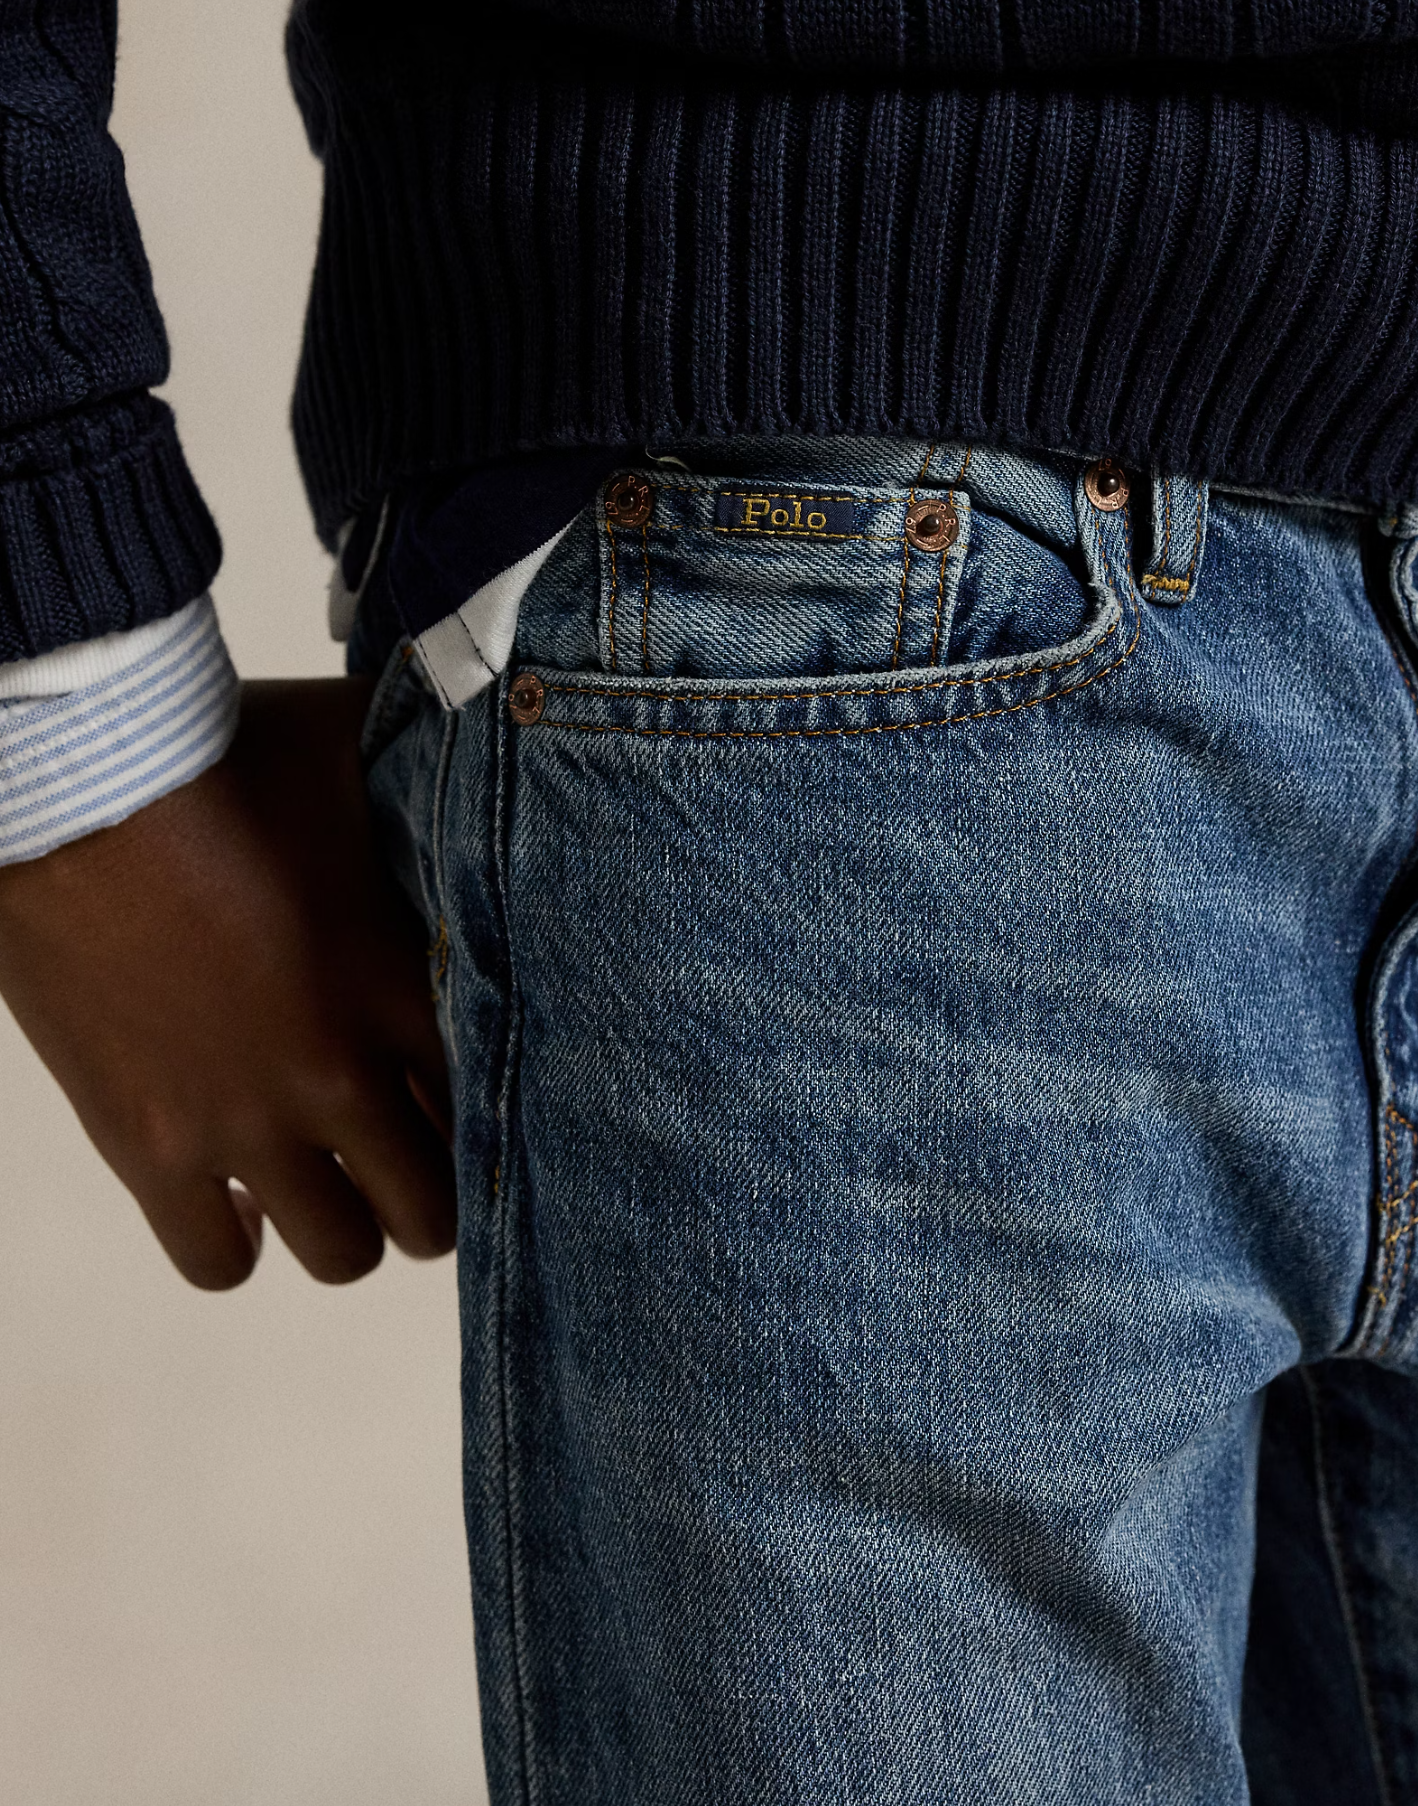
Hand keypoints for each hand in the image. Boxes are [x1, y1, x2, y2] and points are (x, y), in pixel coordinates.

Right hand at [0, 678, 455, 1289]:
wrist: (77, 783)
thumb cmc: (222, 756)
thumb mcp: (362, 760)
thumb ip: (438, 789)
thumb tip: (503, 748)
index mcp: (403, 989)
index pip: (495, 1110)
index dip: (489, 1115)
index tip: (461, 1097)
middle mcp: (339, 1075)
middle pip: (435, 1210)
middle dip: (428, 1191)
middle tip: (401, 1152)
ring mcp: (245, 1123)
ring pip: (342, 1254)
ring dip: (343, 1224)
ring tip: (324, 1174)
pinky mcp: (151, 1148)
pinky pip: (218, 1263)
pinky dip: (238, 1241)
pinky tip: (241, 1191)